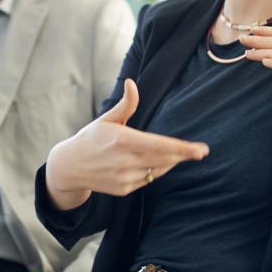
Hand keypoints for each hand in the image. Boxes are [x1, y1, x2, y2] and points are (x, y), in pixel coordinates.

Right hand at [44, 79, 209, 209]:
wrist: (69, 167)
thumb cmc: (91, 138)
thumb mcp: (106, 119)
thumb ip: (125, 104)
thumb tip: (132, 82)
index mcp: (122, 140)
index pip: (159, 145)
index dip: (182, 148)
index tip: (200, 149)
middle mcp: (125, 161)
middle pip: (164, 159)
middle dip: (184, 155)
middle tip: (202, 151)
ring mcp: (125, 178)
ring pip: (157, 170)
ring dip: (170, 162)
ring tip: (177, 153)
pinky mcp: (124, 189)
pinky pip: (147, 179)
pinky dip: (154, 170)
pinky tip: (153, 162)